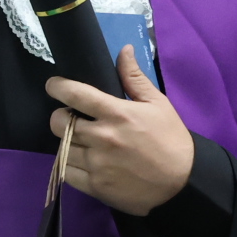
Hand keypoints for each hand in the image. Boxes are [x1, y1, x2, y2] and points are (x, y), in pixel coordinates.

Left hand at [47, 47, 194, 214]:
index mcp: (117, 114)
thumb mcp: (158, 104)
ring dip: (67, 142)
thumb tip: (123, 50)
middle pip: (59, 123)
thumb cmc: (170, 139)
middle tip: (72, 118)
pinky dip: (70, 165)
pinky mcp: (95, 187)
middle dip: (61, 117)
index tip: (54, 85)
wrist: (182, 183)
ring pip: (61, 148)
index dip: (57, 87)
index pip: (75, 94)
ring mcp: (97, 164)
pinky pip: (67, 172)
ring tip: (81, 142)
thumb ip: (134, 77)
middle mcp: (103, 138)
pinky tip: (83, 161)